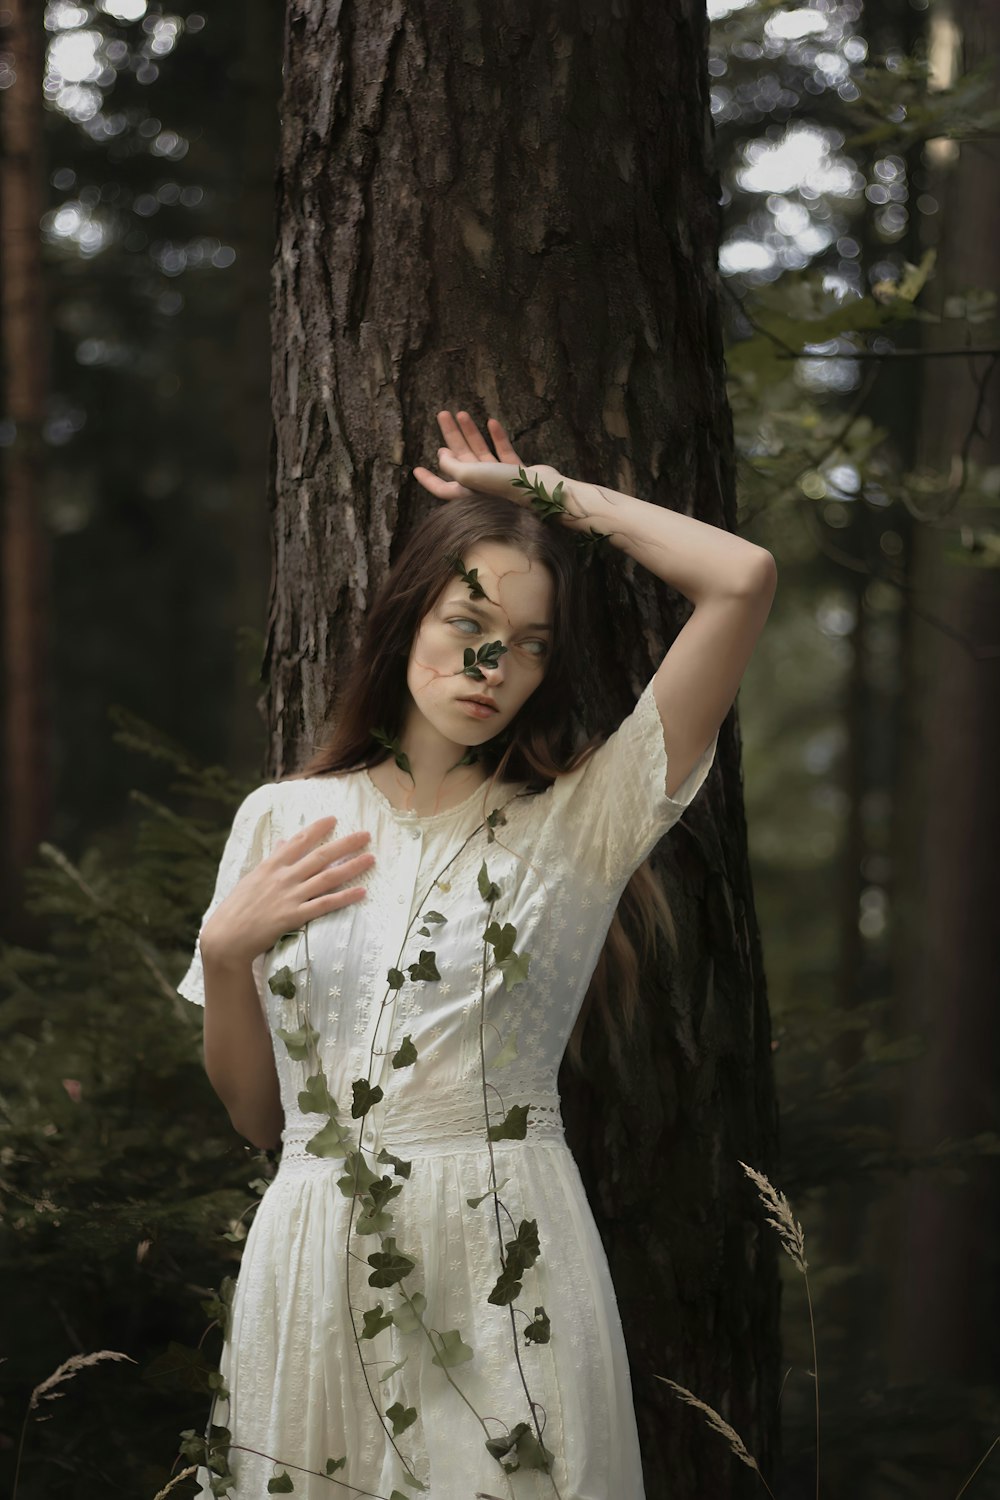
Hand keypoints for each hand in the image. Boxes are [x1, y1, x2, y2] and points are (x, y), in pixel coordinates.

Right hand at [198, 817, 374, 969]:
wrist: (226, 937)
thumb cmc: (238, 907)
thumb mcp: (252, 878)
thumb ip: (271, 860)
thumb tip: (282, 842)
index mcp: (271, 865)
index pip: (298, 840)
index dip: (318, 828)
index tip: (334, 818)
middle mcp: (283, 877)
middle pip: (320, 855)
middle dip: (345, 844)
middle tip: (365, 835)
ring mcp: (290, 896)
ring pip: (327, 877)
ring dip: (352, 867)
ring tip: (371, 858)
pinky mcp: (294, 917)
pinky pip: (324, 905)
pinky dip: (344, 897)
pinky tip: (361, 892)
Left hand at [413, 409, 538, 501]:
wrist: (541, 491)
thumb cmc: (502, 487)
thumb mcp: (468, 475)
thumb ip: (451, 465)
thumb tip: (442, 456)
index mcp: (468, 494)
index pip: (442, 487)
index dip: (428, 480)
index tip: (416, 469)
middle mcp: (482, 487)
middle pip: (460, 460)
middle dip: (451, 437)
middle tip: (442, 415)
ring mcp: (500, 479)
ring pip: (480, 452)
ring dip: (471, 432)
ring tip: (461, 413)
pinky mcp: (518, 471)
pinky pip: (503, 451)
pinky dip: (497, 437)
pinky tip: (491, 422)